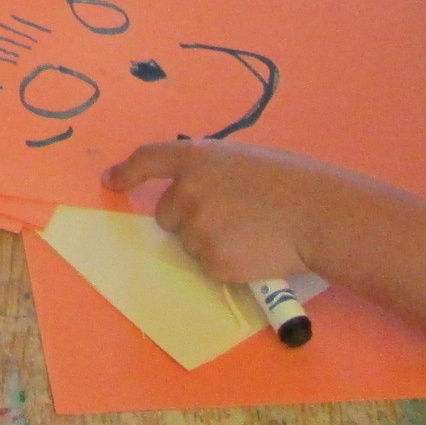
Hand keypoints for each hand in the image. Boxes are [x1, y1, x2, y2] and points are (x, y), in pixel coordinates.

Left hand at [103, 141, 338, 284]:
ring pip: (188, 243)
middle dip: (188, 218)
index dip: (127, 171)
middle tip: (230, 216)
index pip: (148, 160)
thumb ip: (207, 172)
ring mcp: (196, 229)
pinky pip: (208, 266)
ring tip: (250, 231)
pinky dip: (226, 263)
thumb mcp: (240, 160)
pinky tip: (254, 250)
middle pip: (166, 215)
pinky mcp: (211, 262)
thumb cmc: (286, 181)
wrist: (314, 213)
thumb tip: (189, 192)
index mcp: (194, 159)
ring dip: (210, 241)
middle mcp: (186, 192)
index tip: (111, 181)